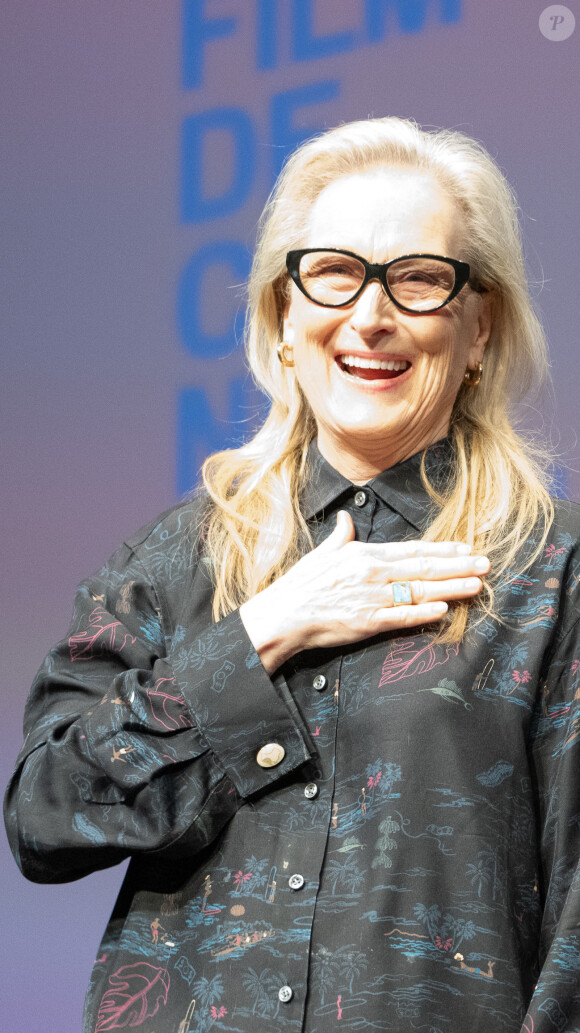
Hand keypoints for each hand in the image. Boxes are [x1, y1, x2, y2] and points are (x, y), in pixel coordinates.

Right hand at [240, 511, 489, 673]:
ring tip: (477, 585)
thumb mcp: (322, 553)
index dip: (441, 548)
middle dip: (458, 565)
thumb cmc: (301, 585)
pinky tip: (445, 609)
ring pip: (420, 590)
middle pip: (424, 567)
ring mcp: (372, 598)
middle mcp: (373, 573)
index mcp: (364, 554)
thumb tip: (346, 519)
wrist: (283, 615)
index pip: (411, 549)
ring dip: (451, 587)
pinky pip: (403, 616)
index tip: (465, 546)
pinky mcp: (368, 622)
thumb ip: (341, 536)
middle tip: (485, 563)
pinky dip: (425, 613)